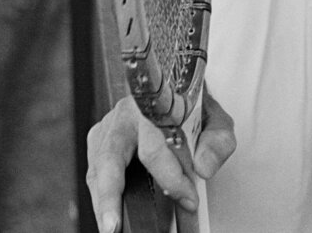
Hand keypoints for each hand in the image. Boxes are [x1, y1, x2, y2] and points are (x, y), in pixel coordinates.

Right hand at [86, 91, 235, 231]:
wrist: (176, 91)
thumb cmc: (190, 107)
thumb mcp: (214, 119)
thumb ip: (217, 140)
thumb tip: (204, 166)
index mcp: (152, 105)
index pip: (155, 145)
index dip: (170, 176)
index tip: (188, 199)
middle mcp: (125, 115)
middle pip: (110, 156)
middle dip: (110, 194)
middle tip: (114, 225)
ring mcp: (108, 128)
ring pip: (97, 167)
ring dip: (102, 200)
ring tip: (110, 226)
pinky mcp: (99, 141)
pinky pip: (95, 172)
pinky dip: (101, 196)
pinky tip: (110, 214)